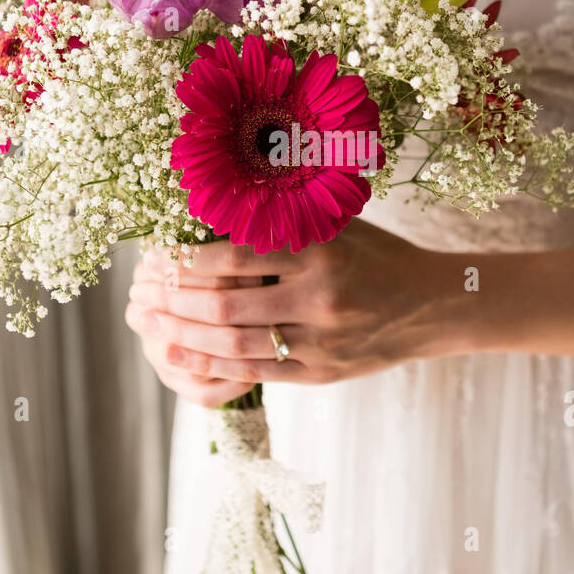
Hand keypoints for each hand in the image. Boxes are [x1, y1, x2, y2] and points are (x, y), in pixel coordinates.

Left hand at [124, 220, 465, 394]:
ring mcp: (320, 340)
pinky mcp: (321, 373)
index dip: (187, 259)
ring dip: (183, 335)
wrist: (434, 304)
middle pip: (224, 304)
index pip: (235, 254)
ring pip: (234, 343)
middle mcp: (318, 297)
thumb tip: (216, 200)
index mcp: (318, 251)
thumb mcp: (338, 224)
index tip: (156, 255)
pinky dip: (212, 365)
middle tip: (139, 295)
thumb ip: (286, 217)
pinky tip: (179, 355)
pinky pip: (256, 373)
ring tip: (149, 326)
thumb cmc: (376, 255)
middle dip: (173, 301)